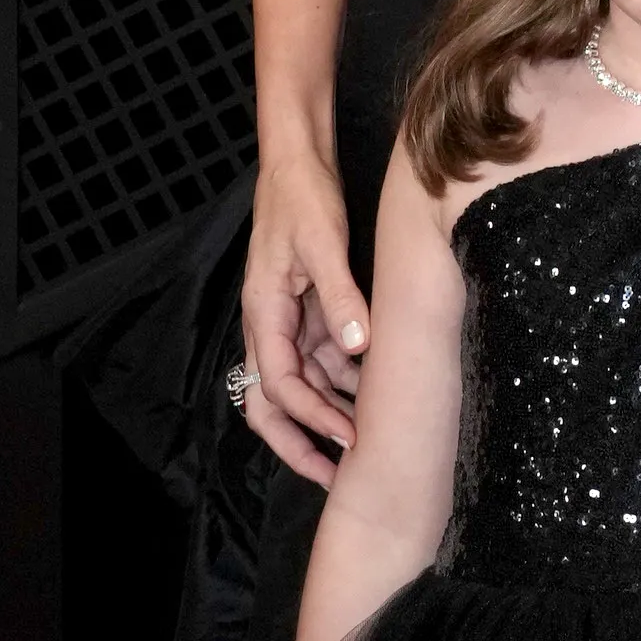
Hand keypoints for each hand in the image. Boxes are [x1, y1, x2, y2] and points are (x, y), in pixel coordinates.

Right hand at [239, 149, 368, 483]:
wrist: (298, 163)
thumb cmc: (302, 198)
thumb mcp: (323, 244)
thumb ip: (341, 297)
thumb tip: (359, 349)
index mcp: (263, 314)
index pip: (278, 386)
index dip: (312, 420)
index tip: (351, 440)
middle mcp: (270, 325)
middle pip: (274, 403)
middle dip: (301, 444)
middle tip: (338, 477)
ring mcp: (290, 320)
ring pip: (304, 385)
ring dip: (330, 414)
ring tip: (369, 444)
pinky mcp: (310, 310)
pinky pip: (323, 359)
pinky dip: (345, 381)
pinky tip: (377, 395)